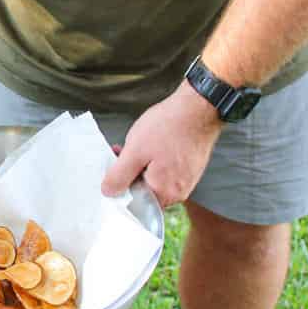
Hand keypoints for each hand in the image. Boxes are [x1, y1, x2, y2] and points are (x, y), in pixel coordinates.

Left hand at [101, 82, 221, 207]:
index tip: (113, 168)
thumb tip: (108, 192)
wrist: (198, 107)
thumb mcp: (134, 152)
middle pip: (145, 189)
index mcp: (164, 193)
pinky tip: (153, 141)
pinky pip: (167, 168)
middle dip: (131, 171)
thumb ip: (119, 176)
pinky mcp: (191, 166)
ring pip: (155, 176)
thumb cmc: (169, 127)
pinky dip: (156, 157)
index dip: (120, 185)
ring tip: (139, 142)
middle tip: (122, 151)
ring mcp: (187, 179)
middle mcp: (178, 191)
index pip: (135, 201)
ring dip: (143, 162)